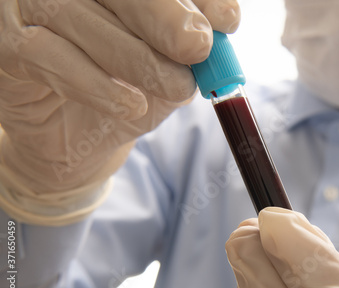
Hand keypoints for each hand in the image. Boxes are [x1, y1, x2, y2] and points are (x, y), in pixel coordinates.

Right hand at [0, 0, 239, 222]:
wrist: (72, 136)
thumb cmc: (121, 93)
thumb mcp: (165, 73)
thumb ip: (187, 51)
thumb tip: (222, 25)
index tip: (228, 20)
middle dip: (166, 18)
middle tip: (199, 47)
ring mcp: (30, 5)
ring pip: (82, 19)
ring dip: (138, 59)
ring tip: (177, 88)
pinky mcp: (5, 42)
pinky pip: (47, 56)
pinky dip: (94, 84)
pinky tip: (129, 105)